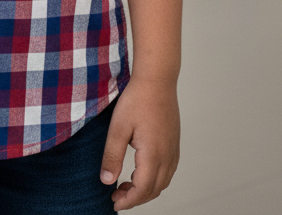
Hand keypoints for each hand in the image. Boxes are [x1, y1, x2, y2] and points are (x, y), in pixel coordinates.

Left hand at [99, 77, 179, 209]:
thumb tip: (106, 181)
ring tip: (126, 184)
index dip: (128, 200)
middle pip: (154, 190)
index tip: (114, 202)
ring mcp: (173, 149)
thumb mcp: (118, 127)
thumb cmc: (137, 99)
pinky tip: (140, 171)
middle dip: (136, 198)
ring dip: (146, 190)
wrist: (157, 79)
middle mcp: (167, 156)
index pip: (143, 190)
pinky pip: (168, 171)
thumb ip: (112, 156)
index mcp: (153, 154)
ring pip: (163, 182)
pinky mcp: (174, 143)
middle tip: (116, 195)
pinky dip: (155, 179)